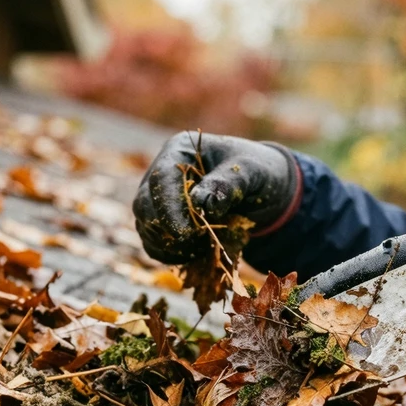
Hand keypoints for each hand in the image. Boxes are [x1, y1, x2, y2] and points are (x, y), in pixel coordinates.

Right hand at [133, 132, 297, 263]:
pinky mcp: (163, 219)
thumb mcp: (251, 171)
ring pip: (145, 223)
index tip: (183, 232)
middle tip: (193, 244)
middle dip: (165, 228)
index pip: (162, 179)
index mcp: (180, 150)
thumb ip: (228, 182)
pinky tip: (190, 256)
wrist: (261, 188)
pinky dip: (167, 253)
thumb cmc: (256, 171)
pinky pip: (153, 240)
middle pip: (145, 202)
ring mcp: (159, 196)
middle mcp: (163, 171)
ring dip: (165, 244)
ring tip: (196, 250)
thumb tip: (201, 201)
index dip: (168, 207)